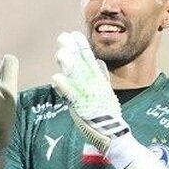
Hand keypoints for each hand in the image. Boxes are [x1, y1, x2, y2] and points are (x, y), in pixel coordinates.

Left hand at [50, 31, 128, 152]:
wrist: (113, 134)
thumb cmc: (107, 115)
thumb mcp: (106, 92)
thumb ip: (101, 77)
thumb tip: (99, 62)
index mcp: (97, 81)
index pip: (88, 59)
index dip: (81, 46)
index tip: (73, 34)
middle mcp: (92, 85)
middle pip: (81, 64)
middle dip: (72, 50)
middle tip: (63, 37)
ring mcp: (87, 95)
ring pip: (76, 76)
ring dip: (68, 64)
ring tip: (60, 53)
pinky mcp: (82, 107)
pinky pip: (71, 95)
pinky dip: (64, 87)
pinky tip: (55, 78)